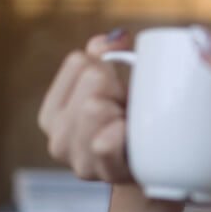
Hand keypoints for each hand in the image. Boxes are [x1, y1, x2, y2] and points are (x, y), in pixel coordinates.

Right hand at [38, 29, 133, 183]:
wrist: (156, 169)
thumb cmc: (134, 122)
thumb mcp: (115, 86)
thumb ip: (104, 55)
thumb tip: (115, 38)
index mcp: (54, 111)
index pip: (79, 61)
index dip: (109, 69)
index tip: (119, 91)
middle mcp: (57, 137)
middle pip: (92, 78)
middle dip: (119, 88)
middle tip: (129, 112)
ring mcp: (77, 159)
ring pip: (94, 106)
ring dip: (124, 110)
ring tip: (132, 127)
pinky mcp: (100, 173)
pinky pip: (105, 142)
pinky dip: (122, 134)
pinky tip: (130, 140)